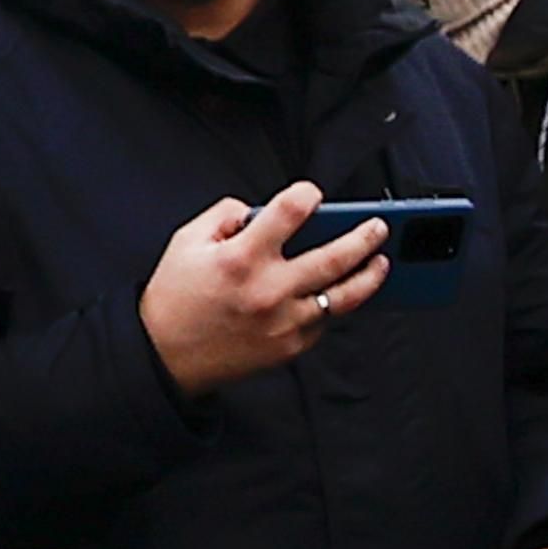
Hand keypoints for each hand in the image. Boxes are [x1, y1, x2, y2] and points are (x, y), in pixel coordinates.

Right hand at [140, 183, 390, 398]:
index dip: (306, 195)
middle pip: (333, 258)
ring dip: (369, 277)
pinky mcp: (290, 347)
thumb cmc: (176, 297)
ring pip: (342, 297)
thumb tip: (259, 210)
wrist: (166, 355)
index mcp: (241, 257)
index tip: (314, 193)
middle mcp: (268, 290)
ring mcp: (284, 322)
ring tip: (381, 261)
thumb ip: (224, 216)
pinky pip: (323, 321)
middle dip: (363, 238)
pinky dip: (334, 304)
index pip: (288, 213)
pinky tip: (341, 291)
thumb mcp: (187, 241)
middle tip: (379, 226)